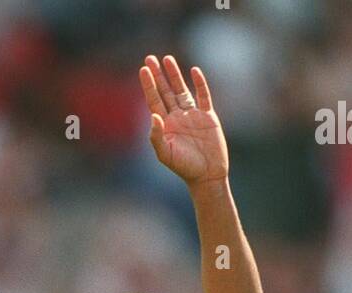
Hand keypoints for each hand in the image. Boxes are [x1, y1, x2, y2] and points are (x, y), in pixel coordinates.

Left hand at [139, 54, 227, 186]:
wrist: (207, 175)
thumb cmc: (185, 168)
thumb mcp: (166, 154)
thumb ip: (156, 136)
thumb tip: (153, 116)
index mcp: (165, 125)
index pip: (154, 100)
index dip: (149, 85)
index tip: (143, 70)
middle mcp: (177, 117)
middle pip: (165, 91)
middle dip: (158, 75)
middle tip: (149, 58)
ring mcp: (192, 115)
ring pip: (182, 90)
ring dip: (174, 75)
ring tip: (167, 59)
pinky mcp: (208, 116)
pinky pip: (203, 96)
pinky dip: (200, 83)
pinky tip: (194, 71)